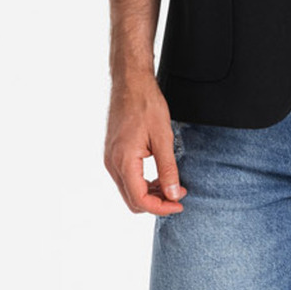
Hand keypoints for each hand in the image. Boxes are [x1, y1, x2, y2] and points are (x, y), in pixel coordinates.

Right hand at [105, 73, 187, 214]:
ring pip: (128, 191)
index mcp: (124, 161)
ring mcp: (110, 159)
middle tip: (178, 195)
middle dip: (156, 203)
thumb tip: (173, 195)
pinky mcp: (112, 154)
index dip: (162, 207)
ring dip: (150, 194)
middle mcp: (112, 163)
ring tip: (172, 185)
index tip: (180, 203)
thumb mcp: (163, 138)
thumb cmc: (146, 105)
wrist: (130, 83)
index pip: (140, 199)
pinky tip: (158, 175)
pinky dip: (142, 183)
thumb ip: (168, 170)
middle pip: (132, 200)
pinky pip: (126, 179)